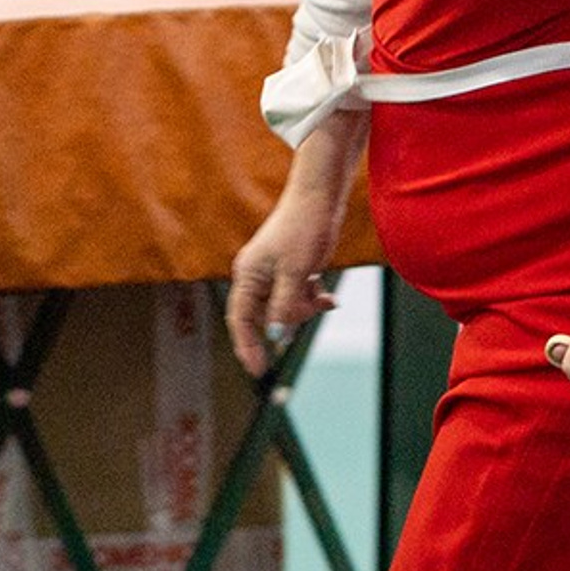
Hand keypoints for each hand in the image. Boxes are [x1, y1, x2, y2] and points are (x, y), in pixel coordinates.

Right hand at [227, 194, 344, 376]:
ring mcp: (274, 274)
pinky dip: (313, 299)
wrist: (321, 200)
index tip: (258, 370)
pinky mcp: (292, 271)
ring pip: (286, 308)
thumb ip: (285, 305)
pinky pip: (299, 297)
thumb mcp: (296, 272)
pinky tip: (329, 297)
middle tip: (313, 304)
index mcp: (248, 276)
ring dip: (306, 307)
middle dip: (291, 318)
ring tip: (320, 290)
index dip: (248, 346)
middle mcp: (257, 277)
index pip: (240, 320)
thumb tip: (277, 335)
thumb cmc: (304, 229)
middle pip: (267, 317)